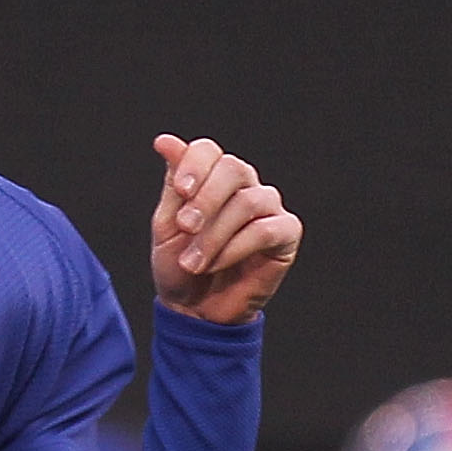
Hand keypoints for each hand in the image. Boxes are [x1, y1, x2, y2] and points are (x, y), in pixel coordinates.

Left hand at [149, 135, 299, 324]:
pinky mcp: (286, 234)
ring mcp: (269, 208)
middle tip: (185, 227)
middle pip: (234, 168)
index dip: (194, 164)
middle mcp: (243, 186)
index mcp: (211, 178)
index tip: (180, 190)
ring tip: (194, 263)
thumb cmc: (179, 265)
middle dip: (205, 199)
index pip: (208, 151)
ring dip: (214, 234)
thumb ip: (173, 184)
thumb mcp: (167, 225)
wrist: (195, 310)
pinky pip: (266, 229)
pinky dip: (235, 248)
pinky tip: (217, 264)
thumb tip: (166, 140)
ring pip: (249, 201)